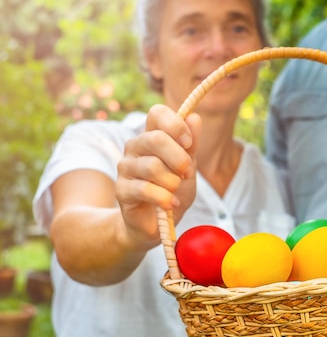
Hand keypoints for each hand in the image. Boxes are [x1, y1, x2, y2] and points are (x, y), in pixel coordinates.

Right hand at [115, 104, 200, 246]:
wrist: (157, 223)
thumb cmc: (173, 191)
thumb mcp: (188, 167)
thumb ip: (191, 145)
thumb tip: (195, 118)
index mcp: (152, 136)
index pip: (156, 113)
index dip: (175, 125)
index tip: (188, 143)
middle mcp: (135, 147)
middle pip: (155, 138)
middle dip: (179, 158)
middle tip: (186, 173)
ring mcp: (125, 167)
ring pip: (152, 166)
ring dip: (172, 182)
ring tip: (176, 191)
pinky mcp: (121, 190)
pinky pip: (145, 189)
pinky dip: (164, 198)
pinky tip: (170, 204)